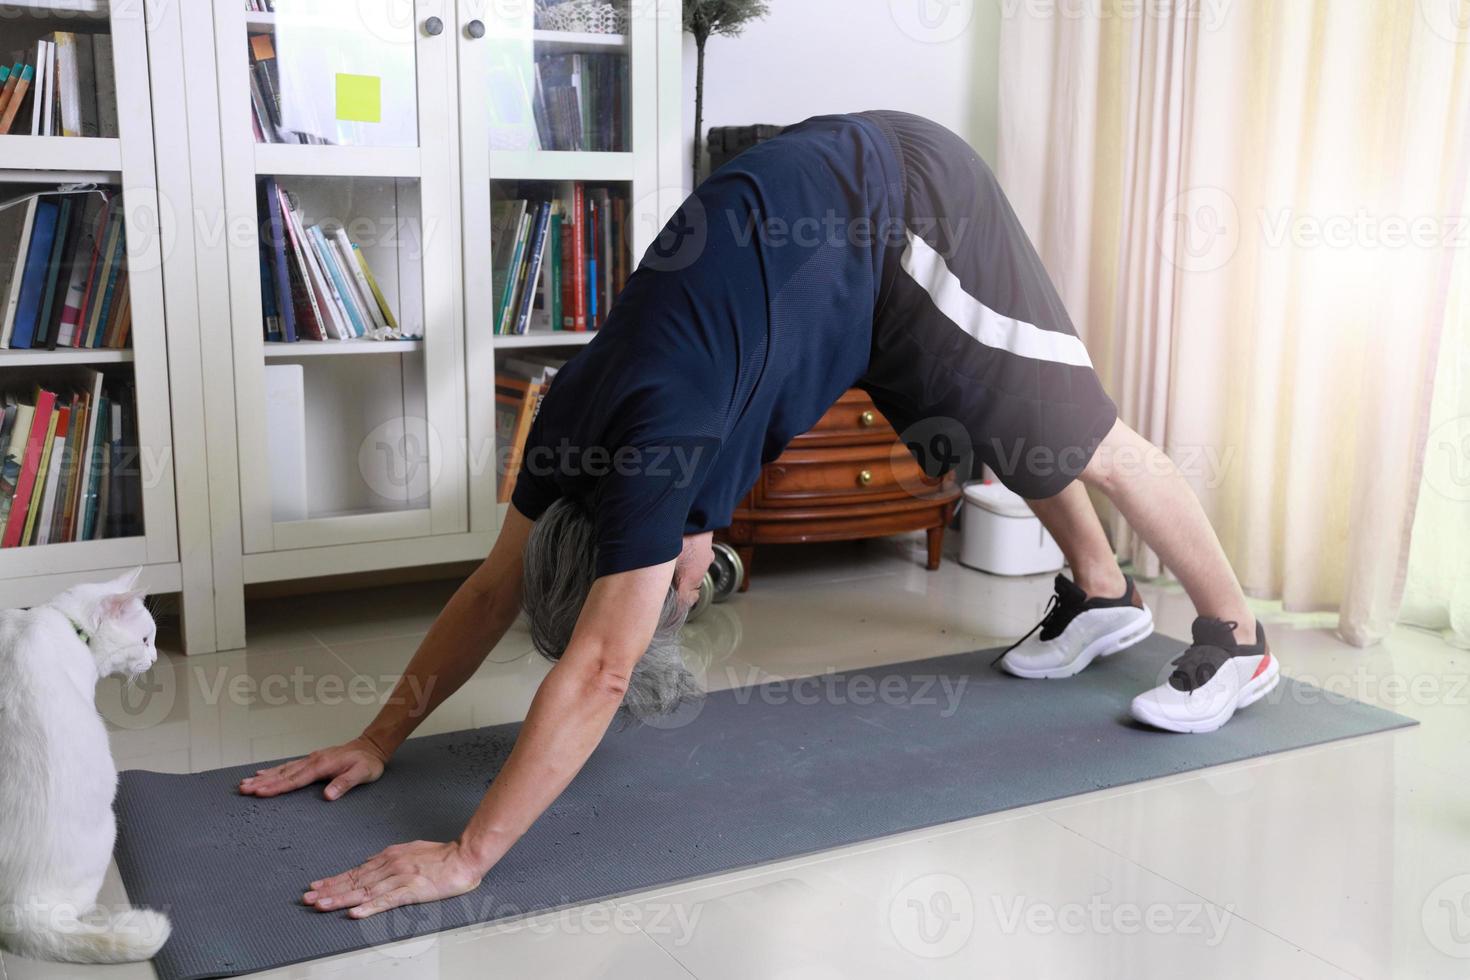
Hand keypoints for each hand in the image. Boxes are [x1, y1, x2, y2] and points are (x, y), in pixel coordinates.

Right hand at [238, 736, 389, 800]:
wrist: (371, 747)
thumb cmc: (367, 762)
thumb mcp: (362, 774)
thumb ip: (344, 784)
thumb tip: (327, 795)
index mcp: (322, 766)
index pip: (295, 779)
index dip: (277, 787)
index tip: (260, 792)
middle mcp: (312, 761)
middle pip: (283, 774)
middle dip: (262, 782)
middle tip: (243, 789)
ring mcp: (311, 759)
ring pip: (283, 769)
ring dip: (264, 776)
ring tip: (246, 783)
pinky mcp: (312, 760)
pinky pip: (288, 766)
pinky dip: (274, 770)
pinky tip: (263, 773)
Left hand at [302, 840, 485, 917]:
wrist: (464, 857)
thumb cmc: (441, 856)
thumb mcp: (410, 850)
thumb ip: (390, 858)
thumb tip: (370, 864)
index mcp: (390, 857)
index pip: (356, 871)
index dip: (334, 880)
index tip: (316, 886)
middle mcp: (390, 866)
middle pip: (354, 881)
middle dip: (329, 890)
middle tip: (308, 898)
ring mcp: (400, 878)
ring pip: (364, 891)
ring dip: (341, 898)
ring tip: (321, 905)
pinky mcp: (412, 890)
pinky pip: (386, 901)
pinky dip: (369, 907)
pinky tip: (355, 913)